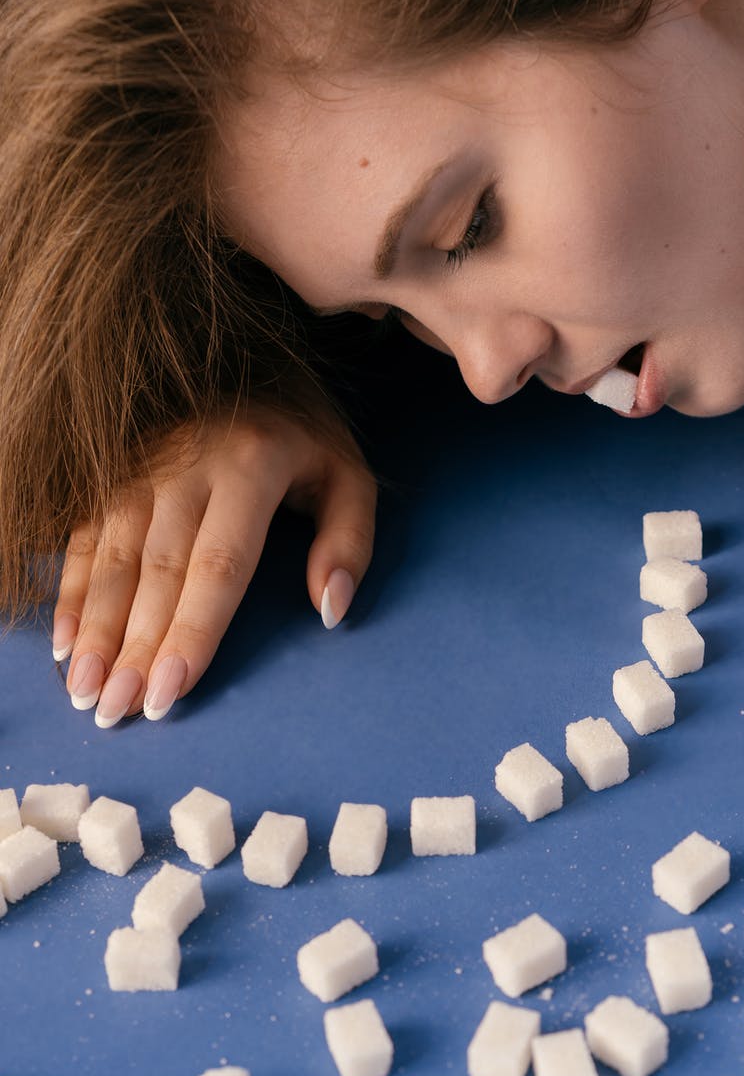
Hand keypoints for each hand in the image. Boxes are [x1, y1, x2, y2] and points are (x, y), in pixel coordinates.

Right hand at [51, 405, 376, 725]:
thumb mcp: (350, 475)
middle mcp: (188, 464)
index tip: (170, 694)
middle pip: (157, 572)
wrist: (251, 363)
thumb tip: (330, 611)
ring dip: (94, 629)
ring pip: (113, 559)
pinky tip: (62, 644)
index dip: (191, 633)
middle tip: (113, 712)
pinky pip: (83, 535)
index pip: (218, 566)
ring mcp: (142, 463)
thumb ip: (349, 541)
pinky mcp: (113, 468)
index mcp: (252, 466)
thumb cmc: (305, 434)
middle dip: (133, 648)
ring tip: (82, 691)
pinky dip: (69, 592)